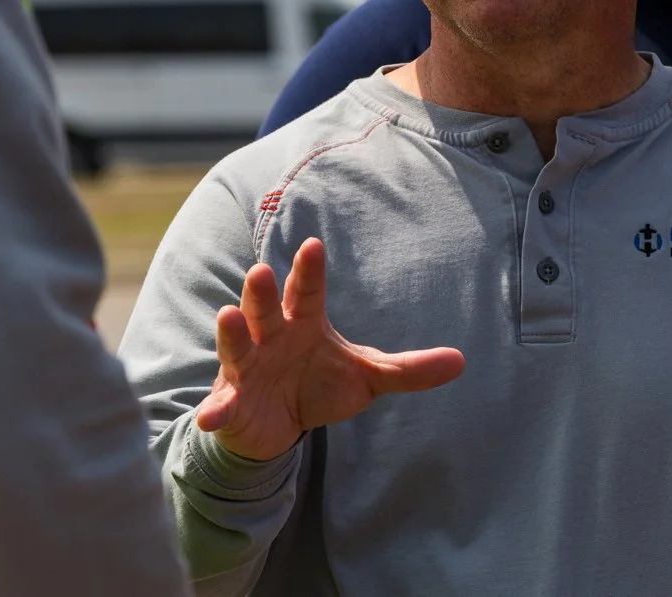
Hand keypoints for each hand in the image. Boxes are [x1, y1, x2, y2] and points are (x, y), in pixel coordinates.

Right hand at [195, 237, 465, 461]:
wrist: (279, 426)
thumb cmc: (319, 385)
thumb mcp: (366, 377)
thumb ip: (407, 369)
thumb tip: (461, 361)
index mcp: (303, 322)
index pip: (308, 292)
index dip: (309, 270)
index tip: (313, 245)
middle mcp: (271, 337)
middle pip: (265, 309)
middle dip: (261, 292)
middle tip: (261, 271)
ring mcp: (247, 368)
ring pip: (237, 346)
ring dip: (231, 332)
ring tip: (227, 315)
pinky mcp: (232, 403)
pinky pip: (222, 405)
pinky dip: (215, 410)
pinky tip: (210, 417)